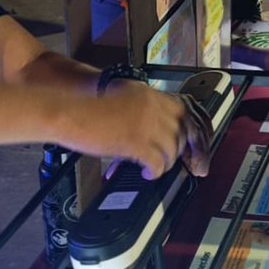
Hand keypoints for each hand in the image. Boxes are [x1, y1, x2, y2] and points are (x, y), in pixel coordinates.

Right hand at [87, 81, 210, 179]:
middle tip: (179, 163)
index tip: (198, 147)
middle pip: (182, 133)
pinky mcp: (136, 142)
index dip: (196, 133)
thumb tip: (159, 125)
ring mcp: (146, 124)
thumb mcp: (124, 95)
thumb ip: (145, 106)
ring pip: (172, 150)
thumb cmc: (89, 105)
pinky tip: (146, 173)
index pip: (187, 113)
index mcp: (151, 95)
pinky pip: (156, 163)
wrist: (70, 110)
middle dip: (181, 152)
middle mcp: (153, 107)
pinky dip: (154, 172)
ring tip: (154, 167)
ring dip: (165, 163)